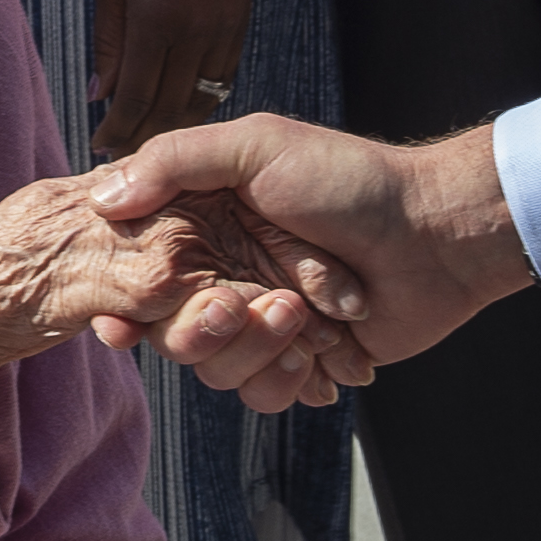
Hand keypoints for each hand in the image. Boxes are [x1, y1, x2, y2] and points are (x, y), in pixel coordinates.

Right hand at [86, 116, 534, 409]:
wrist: (438, 234)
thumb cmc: (352, 181)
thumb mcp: (258, 147)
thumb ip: (175, 161)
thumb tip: (102, 197)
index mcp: (206, 225)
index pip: (141, 275)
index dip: (126, 305)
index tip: (120, 324)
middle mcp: (226, 274)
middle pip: (173, 335)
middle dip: (205, 330)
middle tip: (248, 304)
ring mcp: (264, 320)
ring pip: (217, 370)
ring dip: (259, 351)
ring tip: (306, 317)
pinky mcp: (302, 359)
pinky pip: (265, 393)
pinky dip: (291, 378)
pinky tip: (326, 351)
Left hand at [90, 0, 256, 159]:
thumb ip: (108, 43)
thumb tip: (99, 94)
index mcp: (155, 21)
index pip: (135, 95)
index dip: (117, 129)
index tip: (100, 146)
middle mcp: (193, 33)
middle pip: (169, 106)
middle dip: (142, 137)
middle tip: (122, 157)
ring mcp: (221, 34)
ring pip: (199, 101)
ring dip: (173, 128)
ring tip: (149, 143)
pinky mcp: (238, 32)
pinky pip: (221, 83)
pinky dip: (200, 105)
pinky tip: (181, 115)